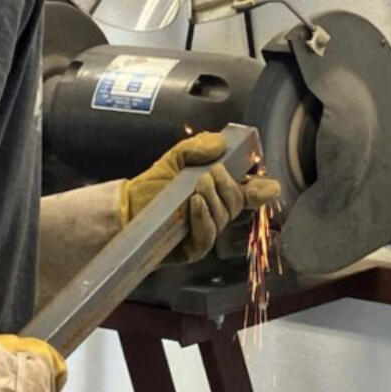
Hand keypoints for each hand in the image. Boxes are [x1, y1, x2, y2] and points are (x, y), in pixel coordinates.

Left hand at [123, 132, 280, 261]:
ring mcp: (208, 231)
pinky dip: (204, 216)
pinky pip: (208, 234)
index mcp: (220, 192)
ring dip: (213, 199)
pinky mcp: (195, 248)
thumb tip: (221, 143)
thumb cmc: (153, 186)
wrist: (127, 207)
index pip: (251, 191)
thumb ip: (198, 146)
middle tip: (210, 174)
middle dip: (227, 186)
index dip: (262, 187)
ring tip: (196, 187)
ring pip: (224, 217)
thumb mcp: (176, 158)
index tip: (263, 180)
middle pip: (238, 201)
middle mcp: (218, 212)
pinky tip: (195, 203)